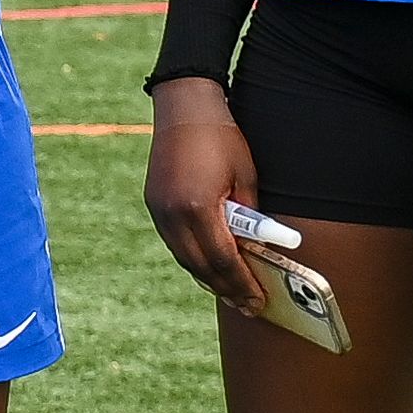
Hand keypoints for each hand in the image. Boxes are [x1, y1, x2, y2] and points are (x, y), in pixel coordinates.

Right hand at [143, 79, 262, 308]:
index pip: (224, 258)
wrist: (184, 107)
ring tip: (230, 292)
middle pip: (200, 266)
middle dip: (226, 288)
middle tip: (248, 305)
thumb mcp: (246, 178)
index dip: (242, 283)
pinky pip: (174, 243)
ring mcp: (158, 211)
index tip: (258, 300)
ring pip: (184, 258)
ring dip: (208, 278)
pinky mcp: (154, 204)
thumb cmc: (222, 138)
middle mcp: (172, 214)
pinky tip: (208, 267)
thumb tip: (253, 248)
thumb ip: (248, 216)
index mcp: (198, 207)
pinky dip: (193, 259)